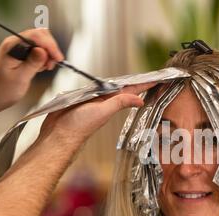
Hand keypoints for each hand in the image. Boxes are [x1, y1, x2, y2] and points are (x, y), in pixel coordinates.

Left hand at [0, 28, 63, 114]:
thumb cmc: (2, 88)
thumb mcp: (19, 77)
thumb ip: (31, 63)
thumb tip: (42, 51)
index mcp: (12, 47)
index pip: (35, 36)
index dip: (49, 45)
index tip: (57, 58)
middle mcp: (16, 44)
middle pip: (40, 36)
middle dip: (50, 48)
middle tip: (54, 62)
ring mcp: (20, 49)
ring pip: (41, 42)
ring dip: (49, 53)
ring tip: (47, 66)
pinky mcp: (25, 54)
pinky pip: (39, 50)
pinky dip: (45, 57)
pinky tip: (42, 67)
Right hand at [39, 82, 155, 145]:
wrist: (59, 134)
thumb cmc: (80, 125)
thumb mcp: (103, 111)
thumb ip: (119, 103)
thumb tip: (140, 100)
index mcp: (112, 103)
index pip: (132, 91)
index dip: (145, 85)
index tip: (158, 80)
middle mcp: (104, 101)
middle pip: (123, 88)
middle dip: (136, 82)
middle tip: (151, 77)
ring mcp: (93, 101)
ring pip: (109, 88)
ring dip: (121, 84)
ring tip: (135, 80)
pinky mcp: (80, 100)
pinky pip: (93, 90)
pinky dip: (100, 86)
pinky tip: (106, 85)